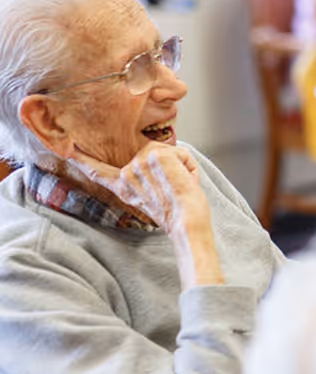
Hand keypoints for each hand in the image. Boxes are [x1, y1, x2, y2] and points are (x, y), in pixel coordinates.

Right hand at [70, 144, 222, 288]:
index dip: (82, 162)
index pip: (98, 172)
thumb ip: (144, 183)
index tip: (67, 151)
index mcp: (123, 187)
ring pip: (170, 154)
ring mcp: (140, 163)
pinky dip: (189, 166)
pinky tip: (184, 181)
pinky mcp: (155, 155)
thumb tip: (150, 169)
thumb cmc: (176, 216)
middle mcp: (127, 174)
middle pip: (154, 155)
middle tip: (172, 191)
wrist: (185, 221)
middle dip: (169, 170)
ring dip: (180, 169)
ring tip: (178, 188)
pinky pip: (182, 154)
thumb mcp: (151, 200)